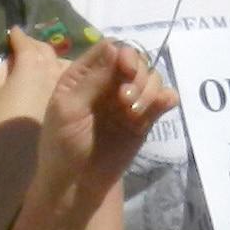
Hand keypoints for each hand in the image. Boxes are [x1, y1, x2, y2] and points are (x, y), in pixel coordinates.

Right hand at [0, 27, 69, 136]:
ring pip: (61, 61)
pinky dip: (62, 72)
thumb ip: (2, 71)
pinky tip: (57, 79)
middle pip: (45, 49)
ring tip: (44, 61)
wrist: (22, 154)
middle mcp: (51, 69)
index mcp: (29, 65)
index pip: (24, 43)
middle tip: (26, 44)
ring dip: (51, 58)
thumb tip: (9, 59)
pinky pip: (71, 77)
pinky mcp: (72, 100)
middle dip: (34, 44)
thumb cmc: (2, 122)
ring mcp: (64, 85)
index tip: (13, 32)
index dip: (17, 36)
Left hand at [43, 38, 175, 187]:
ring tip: (134, 112)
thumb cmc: (62, 145)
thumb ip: (91, 79)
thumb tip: (114, 46)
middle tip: (125, 100)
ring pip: (151, 78)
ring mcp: (126, 101)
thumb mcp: (68, 109)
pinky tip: (162, 105)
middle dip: (137, 75)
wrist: (77, 183)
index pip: (109, 50)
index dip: (123, 54)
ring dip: (148, 90)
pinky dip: (167, 98)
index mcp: (82, 76)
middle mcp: (106, 84)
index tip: (126, 70)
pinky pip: (163, 100)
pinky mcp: (143, 119)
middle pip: (135, 60)